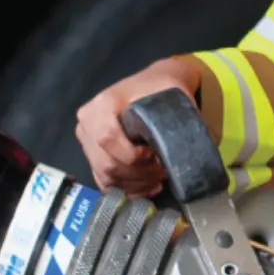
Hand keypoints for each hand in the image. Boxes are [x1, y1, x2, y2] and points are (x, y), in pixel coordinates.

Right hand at [74, 55, 204, 195]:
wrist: (153, 86)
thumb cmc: (162, 90)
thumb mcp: (171, 96)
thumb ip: (174, 120)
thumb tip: (186, 153)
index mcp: (102, 104)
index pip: (107, 138)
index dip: (132, 155)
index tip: (155, 155)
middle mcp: (88, 123)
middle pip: (107, 163)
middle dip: (138, 175)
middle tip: (163, 172)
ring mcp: (87, 141)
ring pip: (106, 176)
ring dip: (136, 184)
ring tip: (159, 178)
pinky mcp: (93, 156)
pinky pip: (105, 182)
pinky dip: (128, 189)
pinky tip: (148, 186)